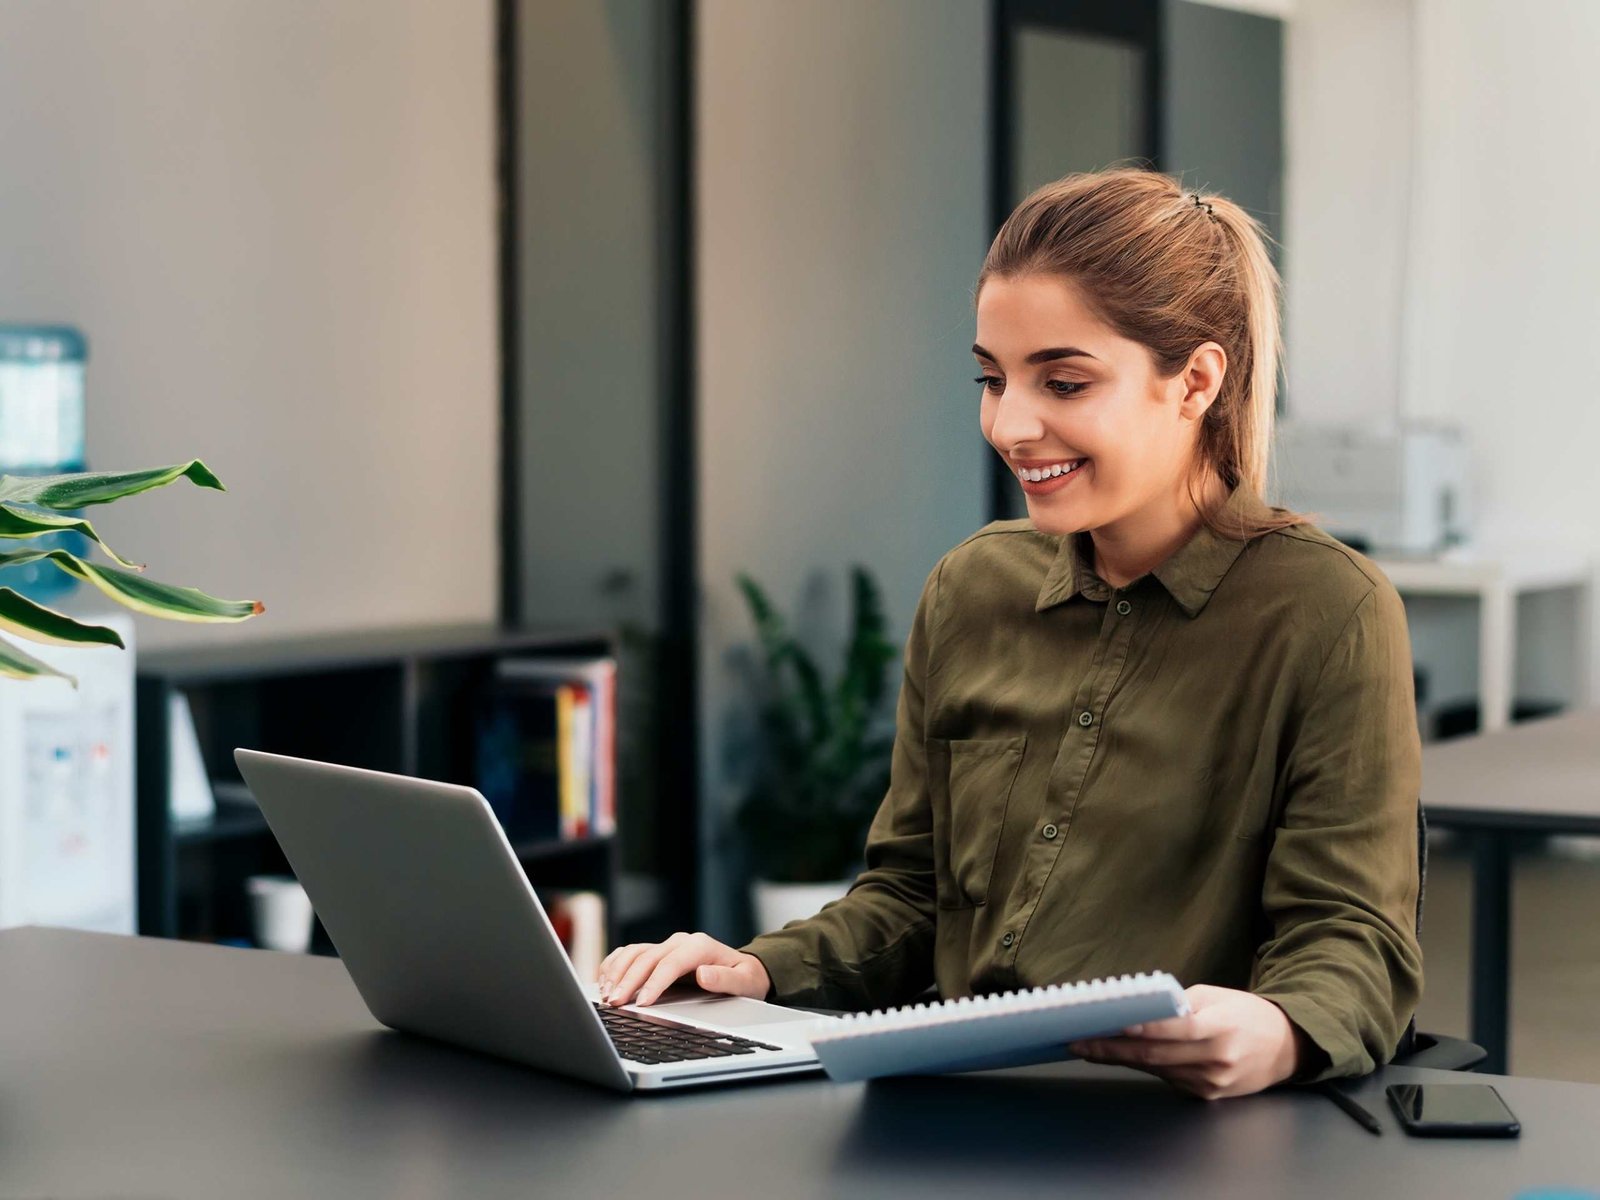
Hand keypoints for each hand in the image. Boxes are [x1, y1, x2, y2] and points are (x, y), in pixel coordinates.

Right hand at [596, 931, 772, 1007]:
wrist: (743, 969)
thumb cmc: (744, 978)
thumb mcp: (744, 982)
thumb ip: (725, 979)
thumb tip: (703, 974)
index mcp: (700, 946)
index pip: (670, 964)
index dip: (653, 984)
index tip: (641, 1004)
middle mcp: (680, 942)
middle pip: (647, 958)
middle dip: (628, 981)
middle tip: (614, 1003)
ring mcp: (666, 945)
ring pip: (634, 953)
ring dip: (616, 972)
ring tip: (606, 995)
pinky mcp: (656, 952)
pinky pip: (629, 953)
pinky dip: (614, 965)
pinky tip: (603, 981)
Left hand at [1067, 984, 1307, 1099]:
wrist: (1285, 1048)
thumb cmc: (1245, 1014)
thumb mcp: (1215, 996)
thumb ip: (1178, 1004)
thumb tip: (1137, 1009)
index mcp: (1220, 1028)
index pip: (1174, 1029)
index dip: (1141, 1028)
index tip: (1109, 1023)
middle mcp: (1215, 1059)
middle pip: (1155, 1056)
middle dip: (1112, 1050)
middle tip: (1078, 1041)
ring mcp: (1211, 1082)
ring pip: (1156, 1069)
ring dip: (1119, 1059)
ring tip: (1087, 1046)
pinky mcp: (1207, 1095)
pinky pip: (1168, 1079)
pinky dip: (1143, 1066)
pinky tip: (1119, 1057)